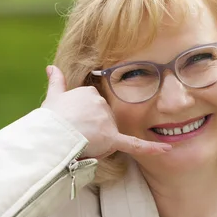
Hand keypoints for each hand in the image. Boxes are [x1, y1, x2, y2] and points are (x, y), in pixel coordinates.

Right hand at [41, 66, 171, 158]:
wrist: (51, 135)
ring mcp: (108, 121)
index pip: (93, 108)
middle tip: (74, 134)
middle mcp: (103, 104)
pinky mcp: (112, 139)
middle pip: (103, 121)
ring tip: (79, 142)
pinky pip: (134, 145)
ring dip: (97, 141)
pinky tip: (166, 149)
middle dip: (92, 130)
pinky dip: (150, 148)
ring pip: (108, 135)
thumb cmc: (51, 118)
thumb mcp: (53, 97)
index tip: (73, 123)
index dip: (83, 119)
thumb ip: (56, 81)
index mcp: (91, 93)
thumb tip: (51, 68)